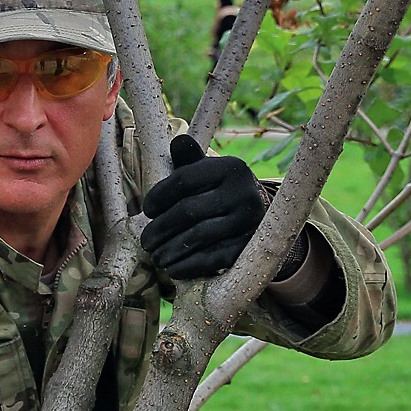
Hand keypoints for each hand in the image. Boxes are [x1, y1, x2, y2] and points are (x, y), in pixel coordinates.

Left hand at [140, 134, 266, 280]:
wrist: (265, 219)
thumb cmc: (223, 192)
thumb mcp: (209, 172)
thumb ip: (190, 160)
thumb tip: (177, 142)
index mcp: (230, 168)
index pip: (183, 180)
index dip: (158, 196)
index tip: (146, 211)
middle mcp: (243, 192)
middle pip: (188, 211)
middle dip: (160, 228)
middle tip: (145, 241)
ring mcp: (250, 221)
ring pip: (198, 236)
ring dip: (170, 250)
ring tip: (155, 256)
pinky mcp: (251, 246)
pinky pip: (213, 258)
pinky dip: (188, 265)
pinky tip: (172, 269)